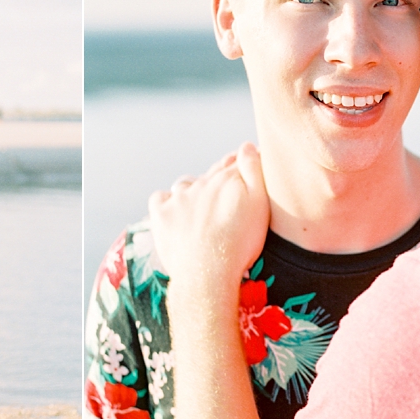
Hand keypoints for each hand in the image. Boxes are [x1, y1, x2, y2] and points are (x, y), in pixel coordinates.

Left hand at [148, 142, 269, 288]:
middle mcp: (200, 183)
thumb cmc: (239, 243)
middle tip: (228, 200)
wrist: (208, 273)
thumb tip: (247, 145)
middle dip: (220, 180)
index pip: (234, 163)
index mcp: (226, 179)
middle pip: (211, 175)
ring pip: (186, 185)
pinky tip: (175, 212)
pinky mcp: (161, 215)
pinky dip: (167, 203)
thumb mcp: (259, 204)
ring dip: (193, 190)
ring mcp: (178, 198)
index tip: (245, 174)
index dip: (241, 166)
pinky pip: (160, 199)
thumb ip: (254, 171)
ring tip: (202, 209)